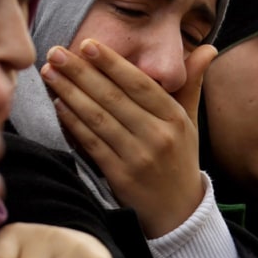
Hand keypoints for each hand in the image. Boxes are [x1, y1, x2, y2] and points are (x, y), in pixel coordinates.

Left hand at [40, 38, 215, 236]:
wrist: (179, 213)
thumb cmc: (180, 159)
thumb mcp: (190, 121)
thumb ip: (191, 84)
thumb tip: (208, 49)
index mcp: (174, 118)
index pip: (139, 84)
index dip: (112, 63)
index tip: (88, 44)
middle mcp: (158, 136)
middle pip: (113, 97)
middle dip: (81, 72)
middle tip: (56, 52)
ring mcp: (138, 157)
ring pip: (98, 118)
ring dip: (70, 93)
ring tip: (50, 74)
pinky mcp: (121, 177)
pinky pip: (92, 144)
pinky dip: (73, 123)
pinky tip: (59, 105)